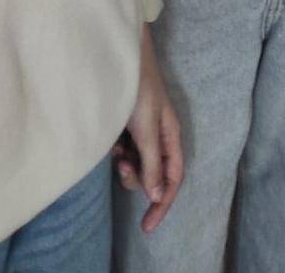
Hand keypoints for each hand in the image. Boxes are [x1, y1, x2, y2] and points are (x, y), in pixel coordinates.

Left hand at [113, 27, 183, 231]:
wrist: (120, 57)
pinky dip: (118, 152)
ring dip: (126, 165)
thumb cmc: (138, 89)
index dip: (162, 204)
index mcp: (171, 136)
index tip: (147, 227)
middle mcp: (160, 136)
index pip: (173, 179)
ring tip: (115, 151)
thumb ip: (152, 163)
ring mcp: (144, 131)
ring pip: (138, 165)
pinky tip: (112, 141)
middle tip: (120, 165)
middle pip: (154, 175)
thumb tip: (157, 196)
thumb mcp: (146, 128)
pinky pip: (125, 151)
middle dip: (137, 178)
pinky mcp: (129, 126)